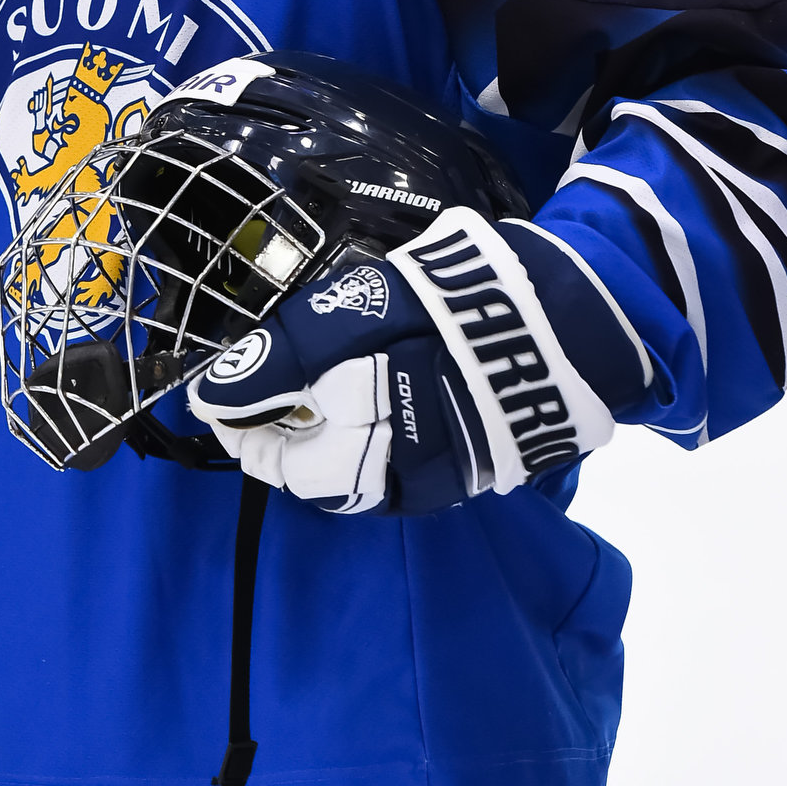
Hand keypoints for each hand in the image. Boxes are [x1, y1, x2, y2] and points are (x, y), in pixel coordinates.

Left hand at [188, 206, 616, 513]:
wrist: (574, 322)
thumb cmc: (458, 304)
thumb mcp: (361, 308)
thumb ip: (285, 354)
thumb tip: (212, 395)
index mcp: (364, 440)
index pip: (275, 460)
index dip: (242, 428)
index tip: (219, 399)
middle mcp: (398, 477)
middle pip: (314, 476)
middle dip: (286, 433)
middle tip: (274, 388)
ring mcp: (440, 481)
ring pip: (357, 478)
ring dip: (330, 440)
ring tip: (327, 387)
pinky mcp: (473, 474)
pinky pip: (401, 471)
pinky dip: (376, 440)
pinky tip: (380, 397)